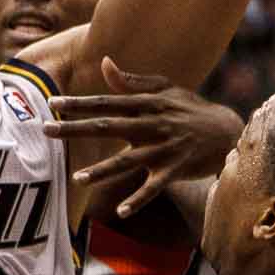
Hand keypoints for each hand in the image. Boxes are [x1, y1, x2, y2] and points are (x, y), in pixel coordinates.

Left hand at [44, 57, 243, 216]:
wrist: (229, 131)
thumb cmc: (191, 109)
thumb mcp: (166, 90)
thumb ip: (132, 81)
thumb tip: (105, 62)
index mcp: (147, 104)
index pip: (106, 102)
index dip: (78, 103)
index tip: (51, 102)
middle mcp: (152, 124)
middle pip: (108, 127)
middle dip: (75, 129)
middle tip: (46, 130)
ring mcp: (163, 149)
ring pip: (127, 161)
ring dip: (102, 171)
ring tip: (77, 179)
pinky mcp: (174, 170)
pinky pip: (153, 188)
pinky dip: (137, 201)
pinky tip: (120, 212)